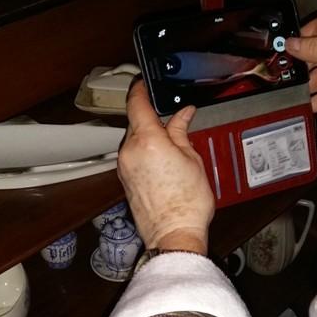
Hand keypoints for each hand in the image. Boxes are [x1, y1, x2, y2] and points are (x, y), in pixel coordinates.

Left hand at [117, 81, 213, 254]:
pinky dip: (145, 151)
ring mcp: (124, 166)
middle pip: (136, 122)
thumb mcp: (192, 159)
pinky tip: (164, 161)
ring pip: (134, 139)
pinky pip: (133, 155)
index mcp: (147, 141)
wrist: (174, 234)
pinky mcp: (124, 179)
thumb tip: (183, 114)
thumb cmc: (187, 203)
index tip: (144, 82)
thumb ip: (181, 132)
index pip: (137, 104)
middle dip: (152, 118)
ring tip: (173, 146)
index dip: (140, 89)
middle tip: (173, 119)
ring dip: (149, 136)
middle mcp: (129, 151)